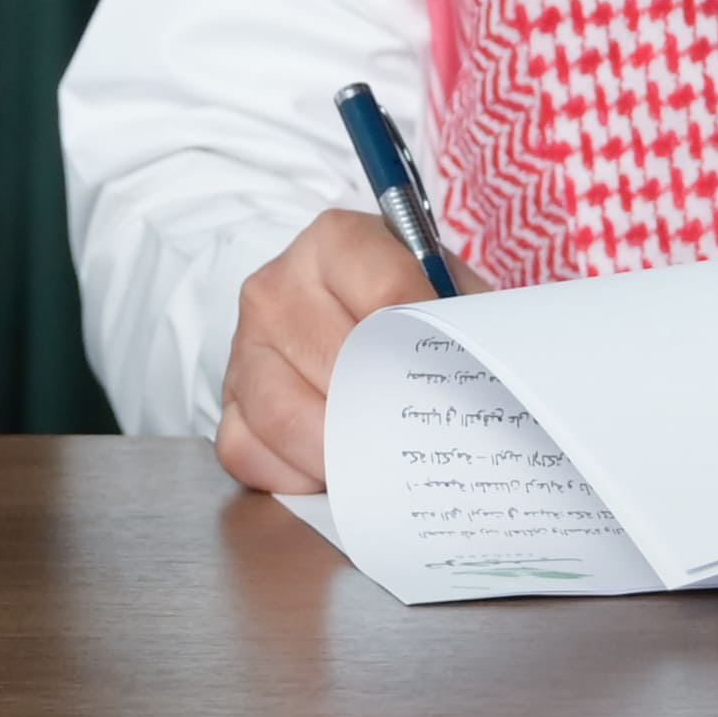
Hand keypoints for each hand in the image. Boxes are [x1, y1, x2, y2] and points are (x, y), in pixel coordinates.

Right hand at [216, 208, 440, 496]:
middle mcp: (278, 286)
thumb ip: (466, 318)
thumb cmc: (405, 308)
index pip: (386, 294)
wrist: (345, 316)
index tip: (461, 380)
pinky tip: (331, 472)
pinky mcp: (228, 400)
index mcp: (336, 241)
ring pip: (284, 414)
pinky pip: (246, 451)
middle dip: (386, 410)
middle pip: (336, 362)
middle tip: (427, 441)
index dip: (430, 345)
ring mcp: (244, 345)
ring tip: (381, 465)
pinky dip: (293, 475)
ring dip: (338, 451)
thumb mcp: (445, 290)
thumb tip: (489, 371)